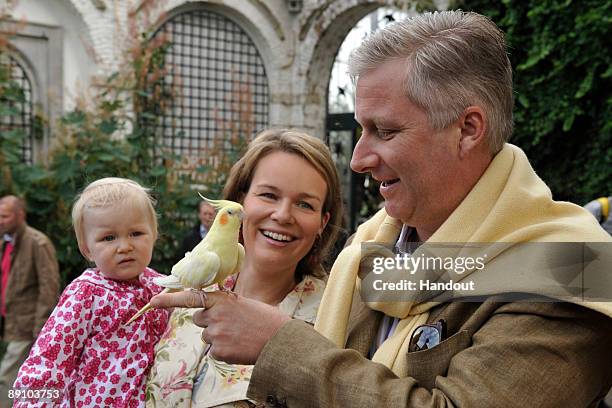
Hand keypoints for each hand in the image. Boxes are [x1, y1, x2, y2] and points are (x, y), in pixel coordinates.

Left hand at [150, 290, 289, 363]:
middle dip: (211, 322)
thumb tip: (209, 312)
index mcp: (221, 299)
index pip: (190, 297)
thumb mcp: (243, 303)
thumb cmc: (265, 319)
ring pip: (207, 337)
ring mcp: (215, 334)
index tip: (153, 300)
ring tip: (240, 336)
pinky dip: (225, 352)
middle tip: (233, 324)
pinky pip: (214, 352)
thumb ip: (224, 305)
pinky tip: (239, 347)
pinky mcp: (218, 351)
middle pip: (199, 320)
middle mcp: (215, 315)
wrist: (280, 339)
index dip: (169, 299)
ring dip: (220, 338)